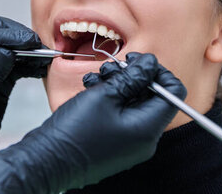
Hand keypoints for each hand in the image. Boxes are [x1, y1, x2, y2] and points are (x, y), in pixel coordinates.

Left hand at [0, 16, 49, 189]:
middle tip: (38, 46)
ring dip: (30, 52)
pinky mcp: (3, 80)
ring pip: (13, 50)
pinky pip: (20, 67)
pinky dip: (32, 66)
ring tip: (46, 58)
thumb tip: (7, 52)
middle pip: (0, 35)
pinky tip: (43, 69)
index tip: (27, 41)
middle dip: (20, 39)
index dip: (7, 36)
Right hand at [0, 52, 185, 193]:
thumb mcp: (105, 95)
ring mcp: (130, 142)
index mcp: (148, 128)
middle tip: (112, 67)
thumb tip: (150, 63)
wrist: (47, 160)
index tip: (139, 61)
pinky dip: (109, 99)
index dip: (159, 71)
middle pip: (153, 96)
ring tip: (95, 79)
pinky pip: (122, 114)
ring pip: (135, 103)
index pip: (174, 92)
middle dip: (133, 76)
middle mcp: (144, 138)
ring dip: (117, 85)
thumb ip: (132, 77)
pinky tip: (91, 90)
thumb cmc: (75, 131)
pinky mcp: (116, 142)